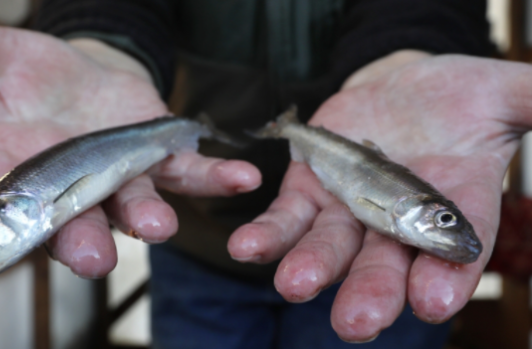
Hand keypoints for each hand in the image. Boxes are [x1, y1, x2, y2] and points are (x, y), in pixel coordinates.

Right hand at [0, 9, 259, 277]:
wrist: (89, 79)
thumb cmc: (38, 79)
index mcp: (17, 174)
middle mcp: (69, 191)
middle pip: (71, 223)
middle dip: (81, 241)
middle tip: (89, 259)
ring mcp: (120, 181)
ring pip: (133, 205)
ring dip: (148, 216)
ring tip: (159, 225)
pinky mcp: (160, 163)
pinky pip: (189, 173)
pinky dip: (214, 177)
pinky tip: (241, 178)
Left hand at [228, 53, 530, 340]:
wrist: (398, 88)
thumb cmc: (455, 97)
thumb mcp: (499, 94)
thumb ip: (529, 104)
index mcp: (452, 210)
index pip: (453, 255)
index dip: (445, 278)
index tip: (434, 302)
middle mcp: (398, 223)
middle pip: (385, 265)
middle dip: (371, 293)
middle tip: (356, 323)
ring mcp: (349, 209)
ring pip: (330, 248)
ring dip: (311, 268)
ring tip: (294, 285)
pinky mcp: (310, 190)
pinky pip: (286, 218)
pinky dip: (268, 234)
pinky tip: (246, 247)